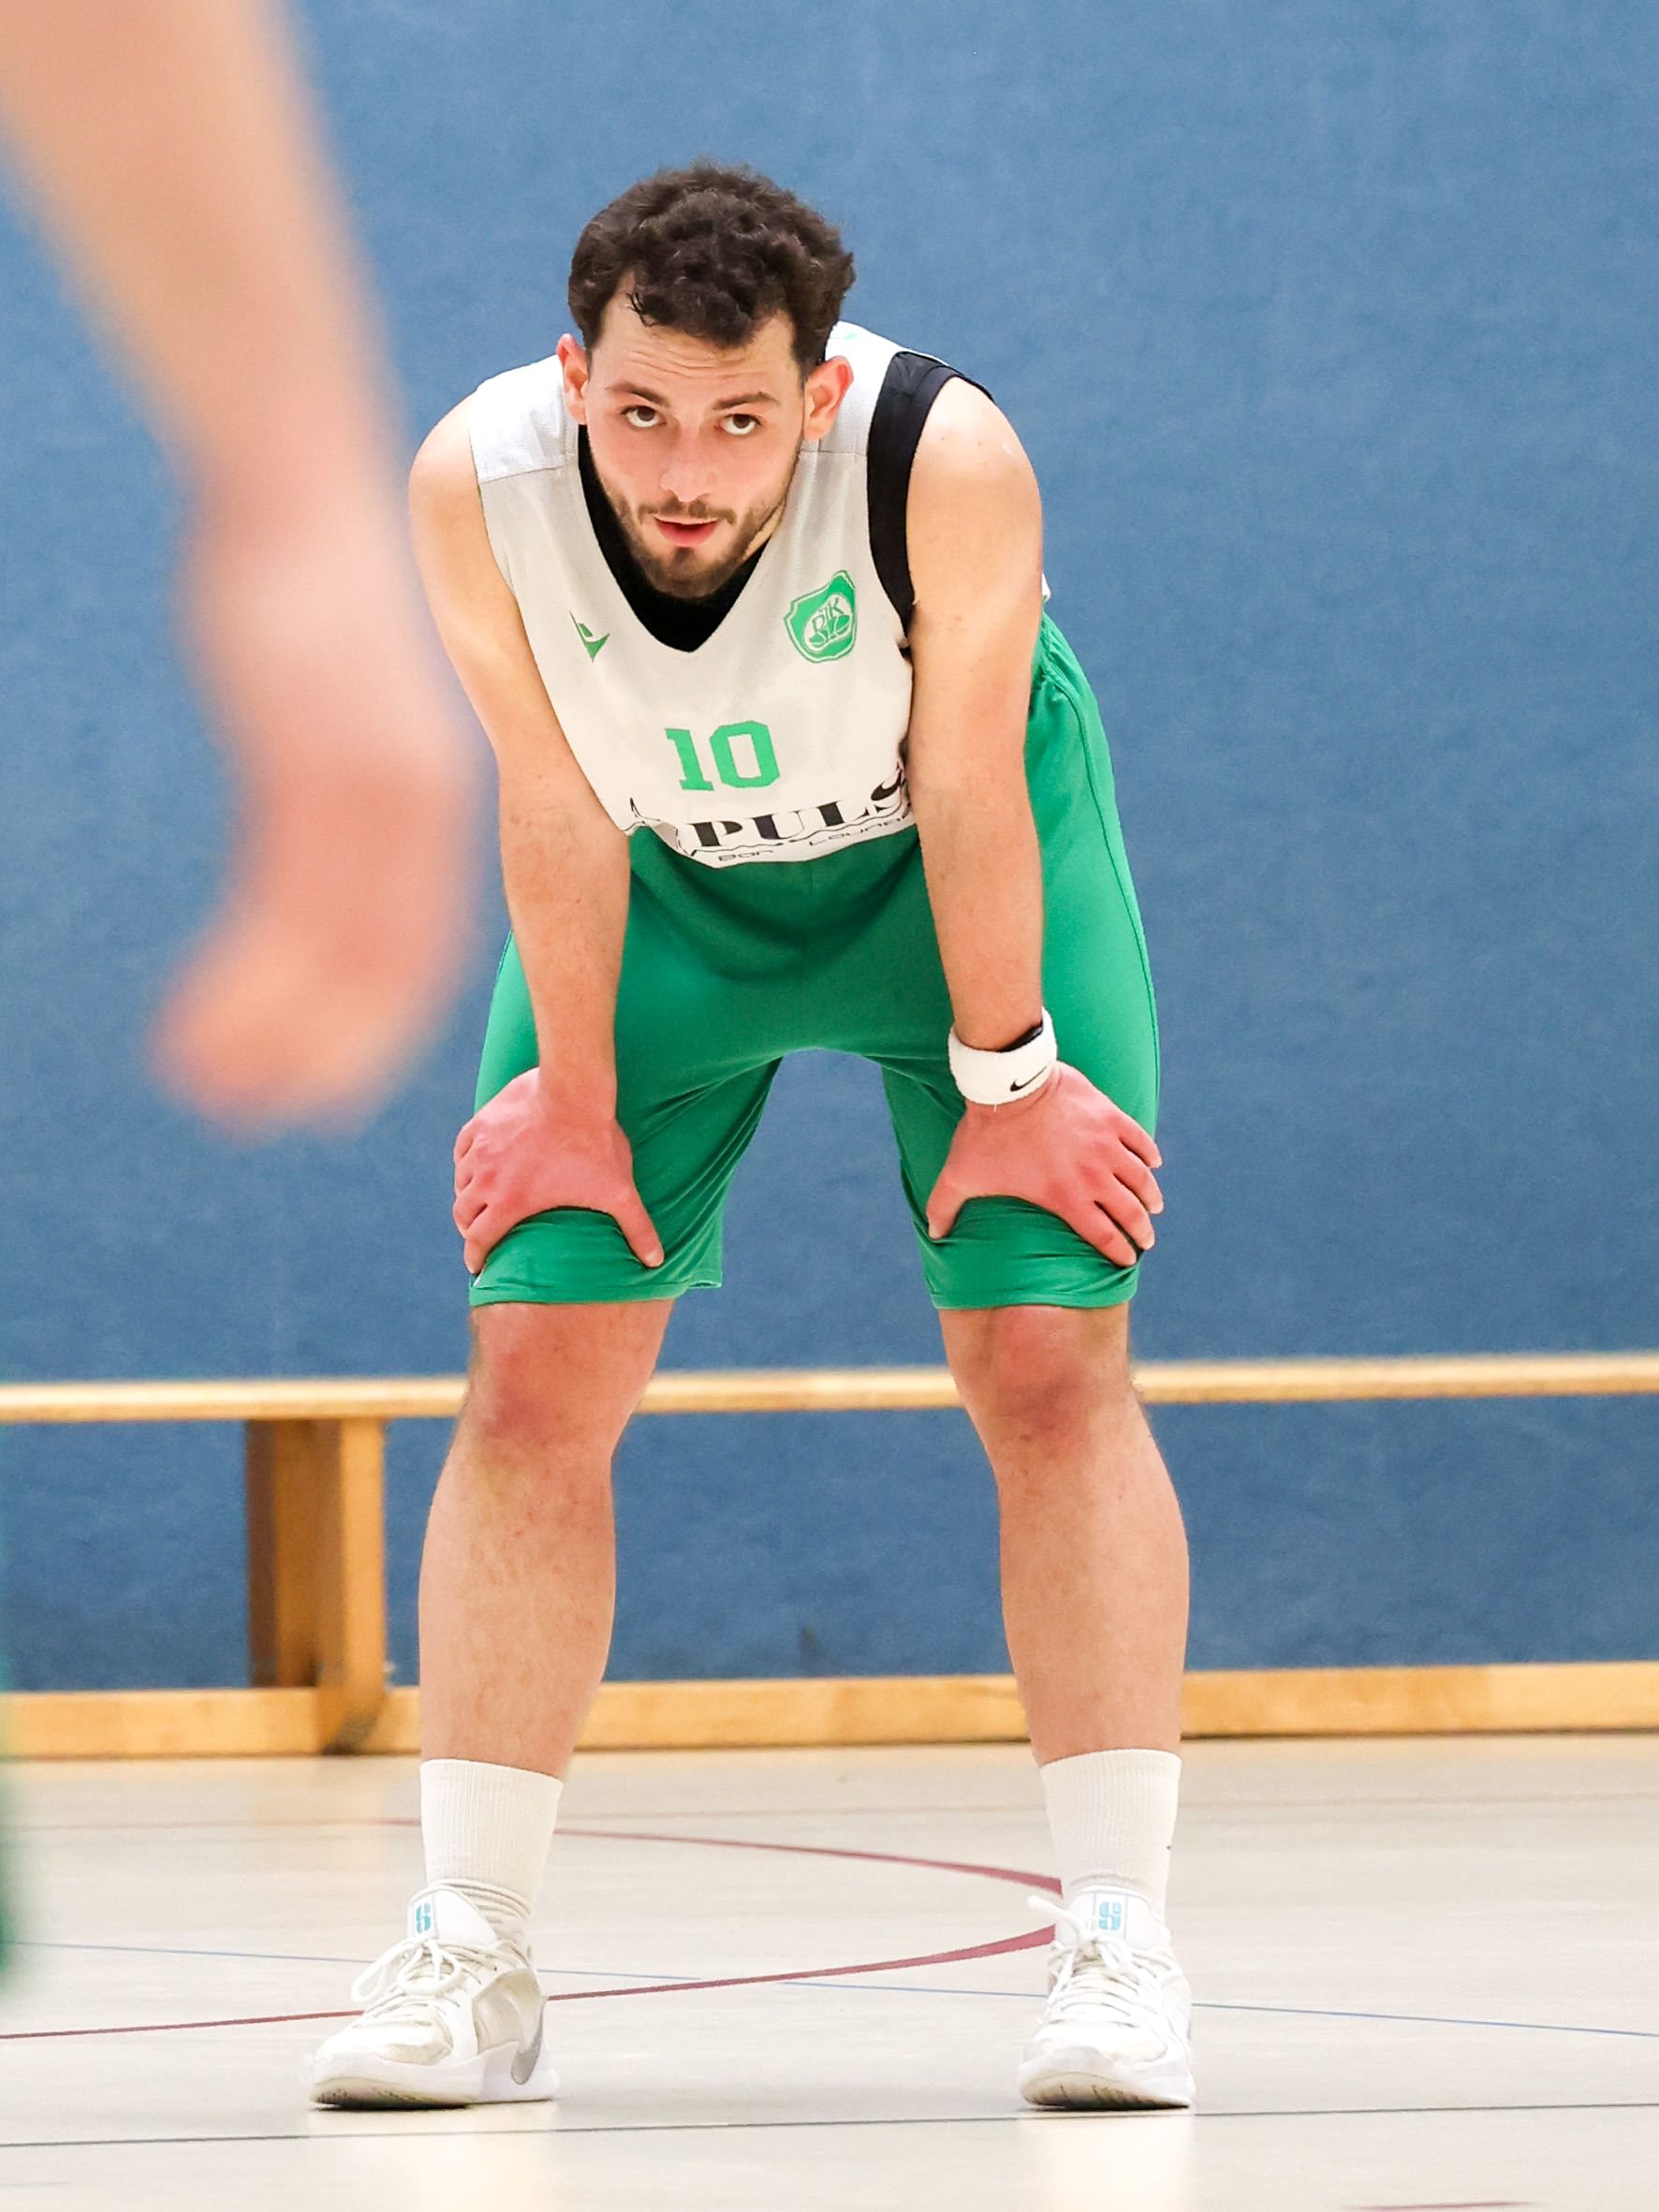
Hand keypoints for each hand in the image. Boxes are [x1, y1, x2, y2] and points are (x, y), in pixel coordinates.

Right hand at [148, 482, 477, 1129]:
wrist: (297, 503)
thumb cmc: (314, 601)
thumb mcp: (350, 710)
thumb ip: (352, 788)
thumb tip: (329, 836)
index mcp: (433, 800)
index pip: (424, 947)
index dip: (378, 1027)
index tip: (331, 1088)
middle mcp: (416, 812)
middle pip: (387, 971)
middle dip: (330, 1055)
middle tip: (265, 1114)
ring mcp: (363, 794)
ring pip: (331, 958)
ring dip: (268, 1039)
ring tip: (207, 1094)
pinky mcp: (300, 772)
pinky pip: (277, 914)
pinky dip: (238, 991)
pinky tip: (192, 1036)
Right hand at [452, 1068, 663, 1274]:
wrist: (575, 1092)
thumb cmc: (595, 1144)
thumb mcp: (618, 1192)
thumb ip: (637, 1228)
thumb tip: (656, 1261)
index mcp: (510, 1202)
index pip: (479, 1240)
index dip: (476, 1257)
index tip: (477, 1267)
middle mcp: (486, 1178)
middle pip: (463, 1213)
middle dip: (469, 1228)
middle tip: (478, 1235)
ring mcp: (481, 1149)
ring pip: (460, 1181)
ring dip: (466, 1195)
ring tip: (477, 1201)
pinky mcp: (482, 1123)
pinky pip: (462, 1149)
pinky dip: (466, 1162)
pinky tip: (474, 1163)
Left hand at [925, 1062, 1162, 1265]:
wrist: (1009, 1084)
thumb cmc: (986, 1134)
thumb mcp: (961, 1175)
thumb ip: (945, 1207)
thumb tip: (933, 1234)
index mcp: (1065, 1197)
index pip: (1102, 1235)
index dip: (1118, 1251)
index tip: (1125, 1260)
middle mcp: (1093, 1176)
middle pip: (1129, 1211)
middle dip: (1141, 1231)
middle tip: (1146, 1240)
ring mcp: (1106, 1145)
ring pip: (1140, 1178)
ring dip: (1150, 1195)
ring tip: (1154, 1205)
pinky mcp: (1110, 1117)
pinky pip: (1139, 1140)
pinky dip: (1150, 1154)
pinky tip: (1154, 1162)